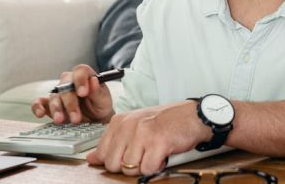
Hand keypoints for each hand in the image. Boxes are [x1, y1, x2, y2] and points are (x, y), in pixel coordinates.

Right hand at [31, 64, 113, 124]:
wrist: (95, 120)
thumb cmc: (100, 106)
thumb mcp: (103, 100)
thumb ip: (98, 91)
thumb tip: (93, 81)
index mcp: (84, 76)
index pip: (80, 71)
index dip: (81, 80)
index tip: (83, 93)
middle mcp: (69, 82)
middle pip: (65, 85)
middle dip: (70, 102)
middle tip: (76, 117)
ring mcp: (59, 93)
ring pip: (54, 96)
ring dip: (57, 109)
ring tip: (61, 120)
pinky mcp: (49, 105)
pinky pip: (39, 102)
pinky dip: (37, 107)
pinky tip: (40, 114)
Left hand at [86, 101, 211, 175]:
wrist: (193, 116)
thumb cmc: (165, 122)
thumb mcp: (135, 127)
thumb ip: (113, 142)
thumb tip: (92, 158)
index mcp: (120, 121)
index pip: (102, 153)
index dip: (116, 160)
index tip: (129, 155)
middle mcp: (128, 125)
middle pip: (113, 164)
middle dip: (129, 166)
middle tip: (143, 155)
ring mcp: (142, 133)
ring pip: (129, 169)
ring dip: (144, 166)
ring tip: (154, 153)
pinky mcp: (157, 143)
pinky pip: (147, 169)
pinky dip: (157, 167)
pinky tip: (162, 155)